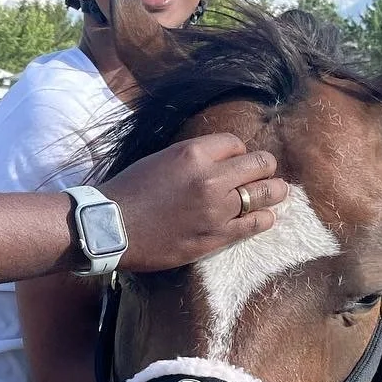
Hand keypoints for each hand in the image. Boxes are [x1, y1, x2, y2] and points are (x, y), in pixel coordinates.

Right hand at [101, 133, 287, 271]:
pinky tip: (262, 217)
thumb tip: (218, 161)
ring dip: (273, 191)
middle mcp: (211, 178)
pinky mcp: (217, 236)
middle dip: (263, 168)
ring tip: (272, 194)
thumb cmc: (127, 193)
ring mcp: (217, 209)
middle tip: (261, 175)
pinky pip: (257, 223)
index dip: (237, 153)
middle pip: (262, 164)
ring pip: (267, 193)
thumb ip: (192, 159)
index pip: (237, 144)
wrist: (108, 229)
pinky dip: (264, 218)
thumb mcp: (159, 160)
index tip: (232, 163)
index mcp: (193, 153)